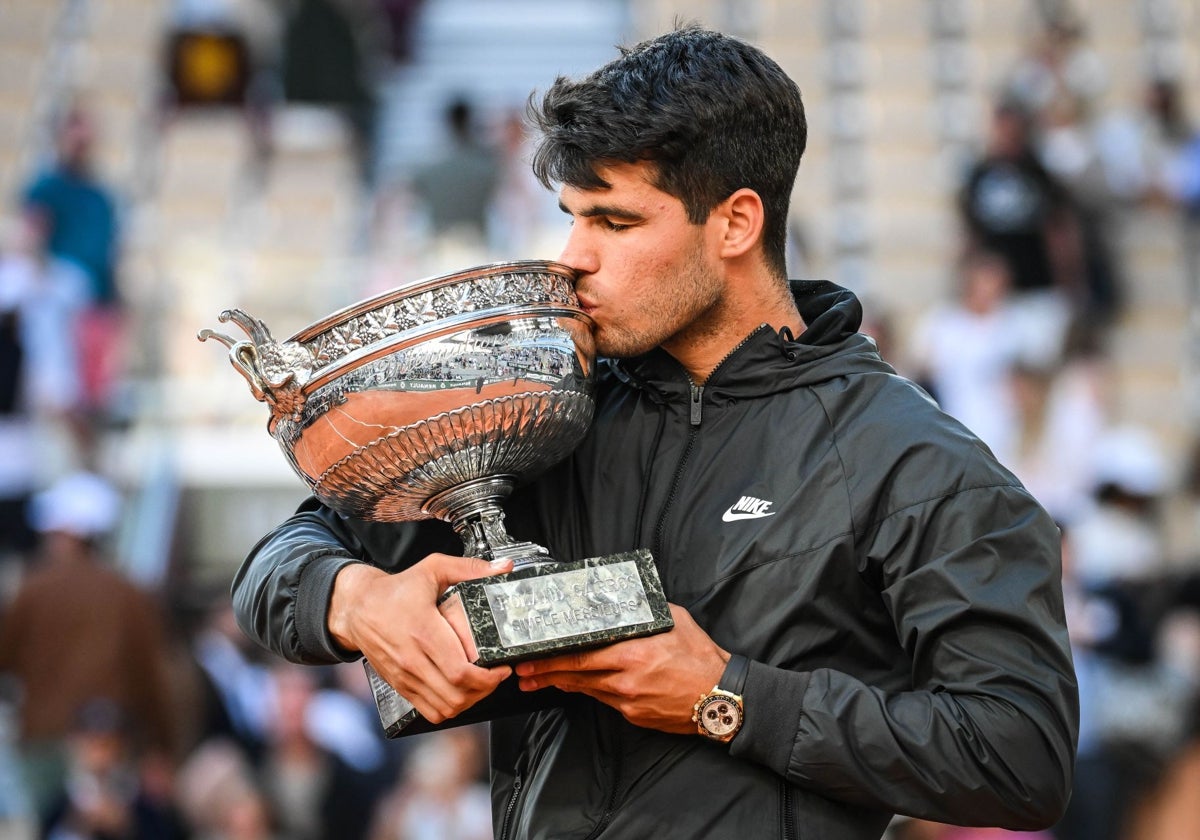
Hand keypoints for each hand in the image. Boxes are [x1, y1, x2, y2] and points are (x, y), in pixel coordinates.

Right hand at [328, 553, 513, 723]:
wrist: (357, 607)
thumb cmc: (395, 590)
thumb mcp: (432, 569)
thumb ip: (469, 568)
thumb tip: (503, 568)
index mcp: (424, 631)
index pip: (460, 671)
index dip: (488, 677)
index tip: (502, 667)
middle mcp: (413, 659)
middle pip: (456, 694)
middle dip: (484, 690)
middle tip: (496, 675)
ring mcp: (405, 676)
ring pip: (445, 708)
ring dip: (469, 701)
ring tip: (481, 685)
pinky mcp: (400, 685)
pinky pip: (429, 711)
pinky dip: (449, 708)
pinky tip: (459, 692)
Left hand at [514, 604, 727, 733]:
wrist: (722, 698)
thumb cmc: (701, 657)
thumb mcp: (673, 621)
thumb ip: (644, 611)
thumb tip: (625, 597)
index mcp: (632, 653)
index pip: (581, 654)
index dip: (552, 656)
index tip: (533, 653)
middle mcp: (626, 679)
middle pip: (575, 675)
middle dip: (545, 672)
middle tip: (522, 671)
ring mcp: (629, 700)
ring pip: (586, 689)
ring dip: (560, 683)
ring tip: (537, 680)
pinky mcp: (634, 714)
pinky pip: (605, 700)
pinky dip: (590, 691)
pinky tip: (578, 686)